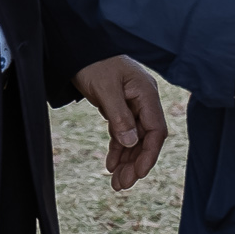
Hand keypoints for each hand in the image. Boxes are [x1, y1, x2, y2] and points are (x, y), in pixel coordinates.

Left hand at [72, 56, 170, 189]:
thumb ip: (120, 116)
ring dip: (127, 161)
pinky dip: (118, 149)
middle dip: (135, 163)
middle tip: (121, 185)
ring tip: (116, 182)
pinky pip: (123, 133)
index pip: (156, 130)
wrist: (78, 48)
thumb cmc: (94, 62)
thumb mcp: (105, 89)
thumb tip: (132, 143)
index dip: (149, 154)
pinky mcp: (119, 107)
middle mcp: (143, 100)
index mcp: (146, 93)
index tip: (138, 173)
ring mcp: (132, 104)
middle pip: (146, 138)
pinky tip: (111, 165)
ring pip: (134, 139)